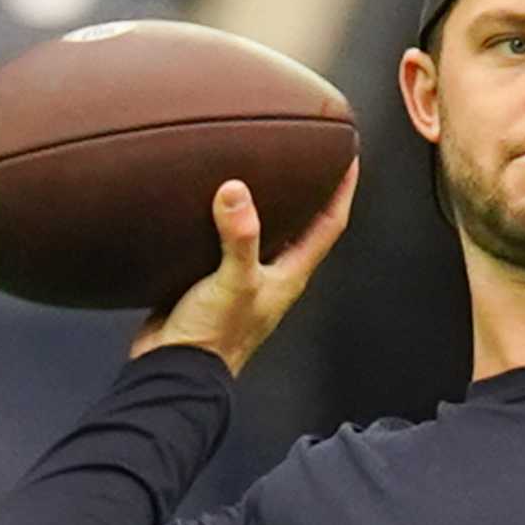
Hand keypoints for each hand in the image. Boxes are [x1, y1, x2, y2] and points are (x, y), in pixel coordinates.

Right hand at [129, 158, 360, 375]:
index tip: (350, 158)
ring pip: (265, 230)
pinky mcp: (213, 278)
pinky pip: (227, 239)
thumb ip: (239, 237)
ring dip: (268, 202)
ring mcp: (244, 276)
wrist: (174, 369)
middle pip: (302, 224)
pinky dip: (227, 218)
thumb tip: (237, 192)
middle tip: (309, 155)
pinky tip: (213, 202)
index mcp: (291, 273)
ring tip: (264, 168)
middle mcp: (273, 273)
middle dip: (309, 190)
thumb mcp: (234, 281)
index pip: (330, 224)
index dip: (343, 189)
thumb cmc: (215, 337)